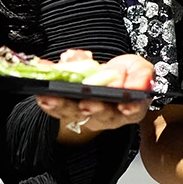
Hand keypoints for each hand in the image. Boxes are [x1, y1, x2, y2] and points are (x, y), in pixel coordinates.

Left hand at [35, 53, 153, 140]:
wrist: (111, 78)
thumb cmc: (126, 76)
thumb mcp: (138, 68)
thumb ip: (140, 74)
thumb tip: (132, 83)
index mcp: (130, 107)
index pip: (132, 110)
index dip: (130, 108)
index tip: (124, 104)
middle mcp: (108, 115)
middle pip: (101, 115)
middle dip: (94, 108)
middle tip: (87, 102)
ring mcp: (86, 113)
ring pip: (74, 113)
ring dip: (62, 105)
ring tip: (52, 97)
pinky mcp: (68, 109)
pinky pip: (56, 108)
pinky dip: (47, 100)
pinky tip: (41, 93)